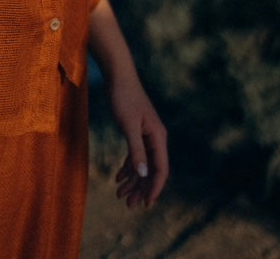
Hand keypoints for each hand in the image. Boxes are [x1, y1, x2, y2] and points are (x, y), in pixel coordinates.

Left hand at [109, 71, 168, 208]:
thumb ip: (136, 150)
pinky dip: (128, 167)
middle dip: (141, 188)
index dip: (154, 188)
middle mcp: (156, 138)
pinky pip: (135, 156)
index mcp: (158, 137)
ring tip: (120, 195)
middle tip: (128, 204)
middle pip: (152, 170)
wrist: (118, 75)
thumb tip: (144, 174)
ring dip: (133, 181)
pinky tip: (118, 177)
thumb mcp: (128, 125)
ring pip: (143, 165)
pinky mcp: (137, 132)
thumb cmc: (124, 97)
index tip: (145, 204)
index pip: (161, 169)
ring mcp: (146, 135)